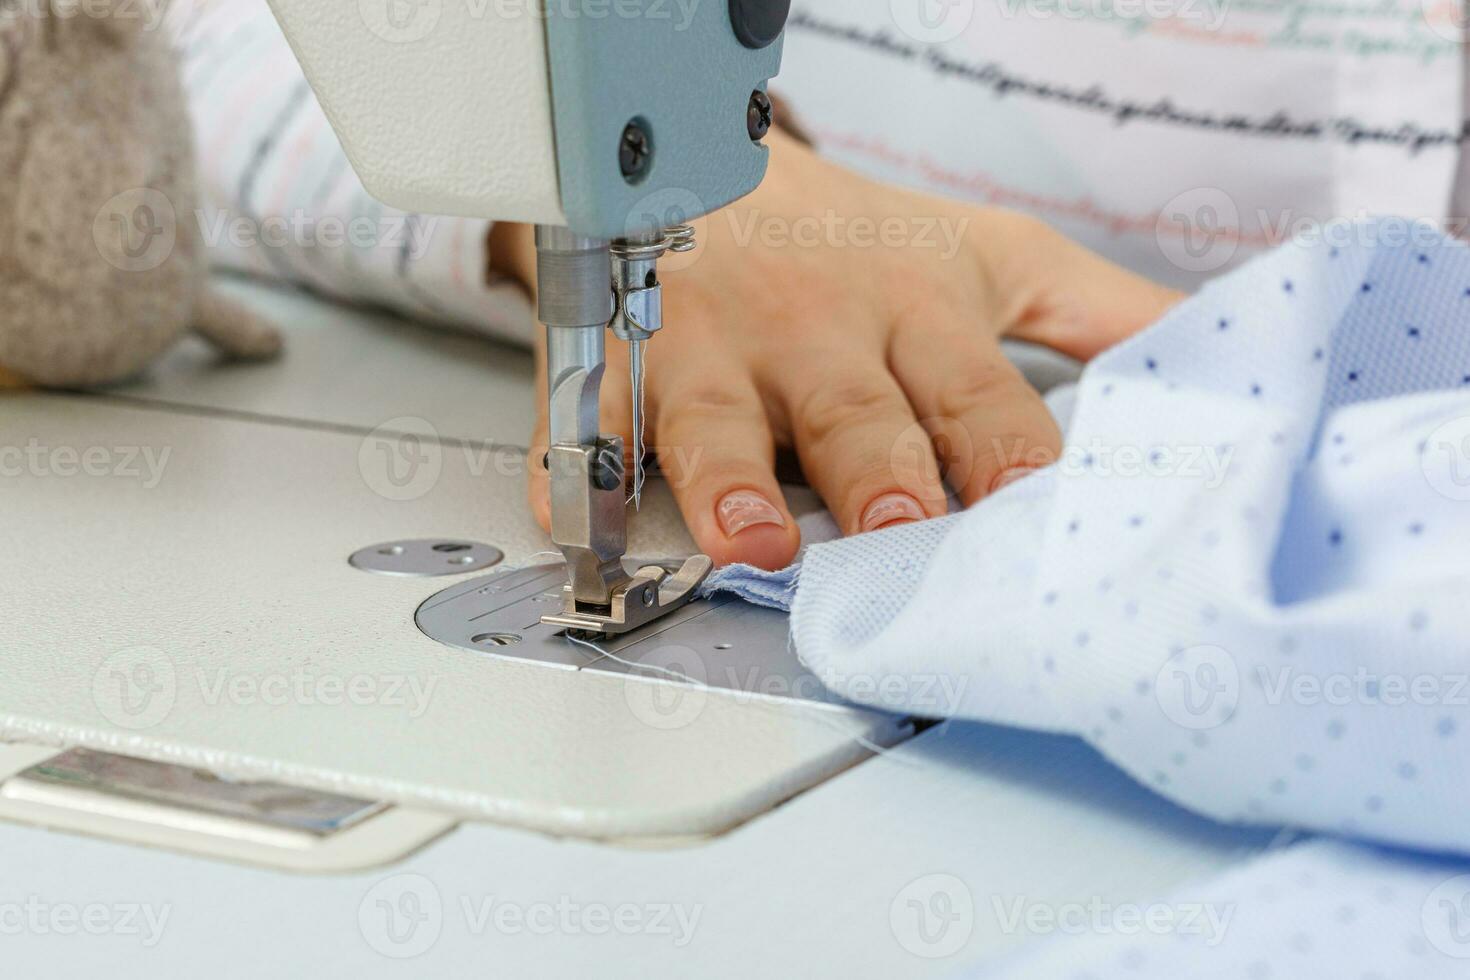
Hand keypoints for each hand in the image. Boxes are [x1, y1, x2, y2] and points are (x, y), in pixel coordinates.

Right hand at [493, 129, 1180, 569]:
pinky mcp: (617, 361)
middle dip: (875, 475)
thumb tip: (1220, 355)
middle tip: (896, 533)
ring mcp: (708, 346)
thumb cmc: (854, 240)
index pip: (976, 394)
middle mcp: (814, 332)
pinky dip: (573, 470)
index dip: (1007, 451)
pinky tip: (568, 518)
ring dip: (728, 479)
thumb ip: (1104, 312)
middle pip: (853, 412)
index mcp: (915, 310)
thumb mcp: (992, 256)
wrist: (706, 172)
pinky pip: (588, 418)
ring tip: (745, 541)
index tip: (1038, 511)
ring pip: (716, 416)